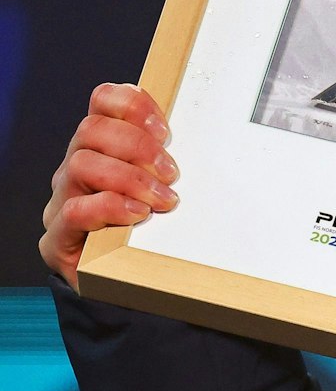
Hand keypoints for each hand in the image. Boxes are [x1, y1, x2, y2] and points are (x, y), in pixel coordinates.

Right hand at [39, 83, 179, 289]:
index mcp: (103, 149)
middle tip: (172, 174)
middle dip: (137, 146)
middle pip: (91, 129)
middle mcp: (78, 169)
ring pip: (81, 164)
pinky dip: (110, 208)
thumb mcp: (169, 192)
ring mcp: (65, 201)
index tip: (165, 129)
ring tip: (161, 201)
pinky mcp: (60, 238)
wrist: (127, 287)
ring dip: (129, 178)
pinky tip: (137, 216)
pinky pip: (75, 210)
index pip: (102, 102)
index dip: (132, 105)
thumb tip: (221, 147)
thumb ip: (177, 166)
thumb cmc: (153, 234)